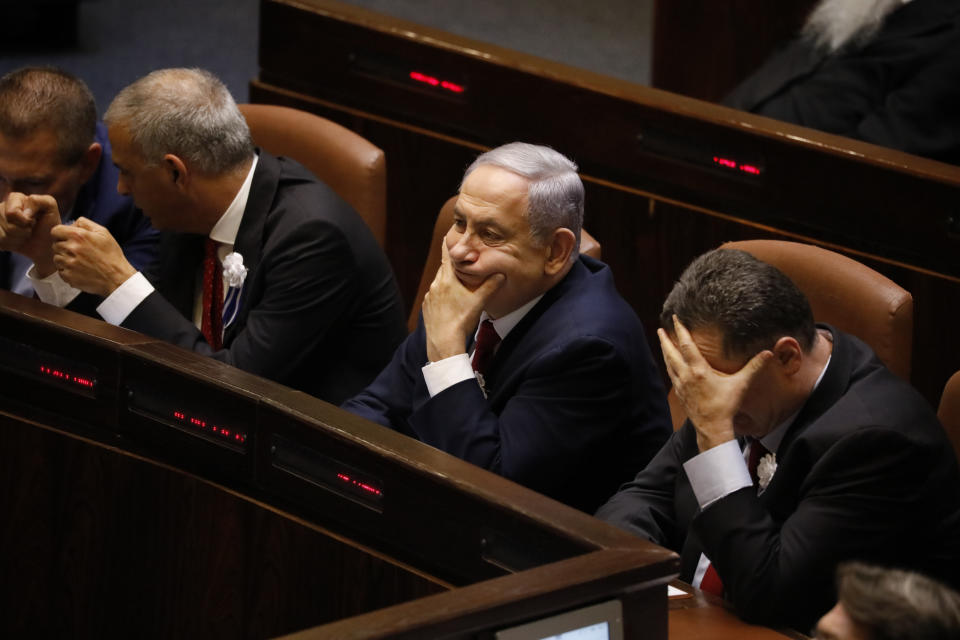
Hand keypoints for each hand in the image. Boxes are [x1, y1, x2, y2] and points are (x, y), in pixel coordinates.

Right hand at [0, 193, 60, 275]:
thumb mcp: (50, 207)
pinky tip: (17, 240)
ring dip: (17, 238)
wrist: (47, 243)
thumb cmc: (49, 224)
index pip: (12, 212)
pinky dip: (11, 244)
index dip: (24, 221)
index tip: (34, 221)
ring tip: (24, 235)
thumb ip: (39, 201)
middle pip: (7, 224)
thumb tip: (24, 212)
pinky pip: (0, 242)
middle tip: (30, 229)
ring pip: (2, 234)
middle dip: (22, 231)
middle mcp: (2, 207)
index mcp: (15, 198)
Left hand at [50, 217, 135, 296]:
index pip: (55, 230)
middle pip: (55, 245)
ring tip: (79, 262)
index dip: (60, 234)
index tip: (67, 238)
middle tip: (78, 252)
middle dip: (64, 247)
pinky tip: (79, 270)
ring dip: (65, 259)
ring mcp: (68, 263)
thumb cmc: (111, 255)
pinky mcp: (68, 276)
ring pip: (56, 258)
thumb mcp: (103, 233)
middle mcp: (71, 248)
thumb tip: (72, 223)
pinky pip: (60, 271)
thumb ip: (85, 223)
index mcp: (78, 236)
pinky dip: (67, 270)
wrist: (117, 277)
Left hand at [422, 239, 503, 361]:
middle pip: (444, 270)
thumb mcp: (479, 302)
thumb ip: (491, 286)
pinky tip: (451, 303)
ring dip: (448, 282)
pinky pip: (436, 296)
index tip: (448, 236)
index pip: (447, 256)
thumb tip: (502, 273)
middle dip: (453, 266)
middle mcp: (435, 285)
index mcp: (447, 279)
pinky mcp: (427, 308)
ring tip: (459, 286)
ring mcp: (430, 297)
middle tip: (462, 264)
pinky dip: (443, 295)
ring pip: (440, 283)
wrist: (443, 342)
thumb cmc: (461, 321)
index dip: (448, 245)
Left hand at [659, 315, 772, 450]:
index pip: (687, 345)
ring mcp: (680, 385)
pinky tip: (670, 365)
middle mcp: (686, 375)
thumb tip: (768, 353)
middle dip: (665, 340)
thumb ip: (754, 368)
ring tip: (662, 343)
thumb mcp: (740, 385)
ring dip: (665, 352)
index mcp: (698, 370)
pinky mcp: (679, 394)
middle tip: (660, 329)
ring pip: (669, 364)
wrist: (712, 428)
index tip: (675, 319)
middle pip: (671, 353)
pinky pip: (671, 375)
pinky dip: (669, 366)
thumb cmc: (725, 407)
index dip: (681, 330)